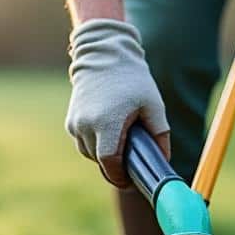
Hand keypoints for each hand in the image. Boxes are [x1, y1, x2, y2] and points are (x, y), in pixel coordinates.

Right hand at [66, 19, 169, 185]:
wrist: (102, 53)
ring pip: (90, 154)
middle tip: (132, 162)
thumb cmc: (132, 79)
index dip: (120, 177)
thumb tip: (163, 161)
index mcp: (106, 124)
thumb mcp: (154, 105)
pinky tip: (109, 130)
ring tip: (121, 139)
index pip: (109, 164)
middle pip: (100, 161)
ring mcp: (75, 124)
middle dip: (115, 166)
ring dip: (105, 154)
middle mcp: (86, 126)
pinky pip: (84, 142)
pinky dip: (96, 143)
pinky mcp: (70, 121)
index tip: (130, 181)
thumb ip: (160, 135)